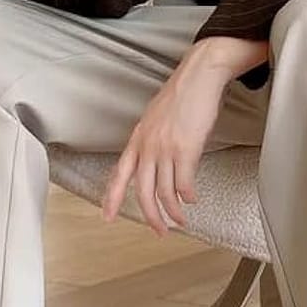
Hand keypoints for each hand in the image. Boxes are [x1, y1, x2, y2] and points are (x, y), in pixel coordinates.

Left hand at [102, 37, 268, 235]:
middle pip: (142, 191)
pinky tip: (192, 199)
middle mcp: (147, 146)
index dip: (111, 197)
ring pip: (164, 191)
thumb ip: (152, 142)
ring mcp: (165, 148)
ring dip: (173, 211)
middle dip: (150, 216)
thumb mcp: (156, 120)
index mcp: (137, 139)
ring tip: (180, 220)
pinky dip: (187, 196)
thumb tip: (159, 162)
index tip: (107, 216)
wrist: (199, 76)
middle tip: (159, 231)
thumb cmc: (182, 95)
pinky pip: (184, 183)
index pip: (119, 174)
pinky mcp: (185, 149)